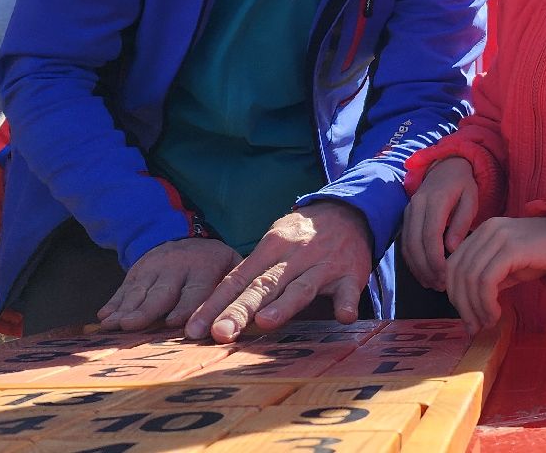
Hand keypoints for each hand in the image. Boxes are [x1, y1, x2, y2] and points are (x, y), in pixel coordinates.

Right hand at [97, 237, 240, 330]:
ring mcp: (154, 267)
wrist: (185, 235)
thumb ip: (236, 288)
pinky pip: (124, 288)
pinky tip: (104, 316)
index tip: (174, 324)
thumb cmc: (216, 264)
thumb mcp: (232, 266)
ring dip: (124, 309)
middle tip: (131, 326)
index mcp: (205, 266)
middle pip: (160, 293)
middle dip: (146, 311)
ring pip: (138, 291)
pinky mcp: (137, 270)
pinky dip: (113, 303)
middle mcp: (177, 266)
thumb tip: (244, 316)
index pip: (195, 290)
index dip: (184, 307)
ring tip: (112, 326)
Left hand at [186, 201, 373, 342]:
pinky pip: (349, 291)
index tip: (194, 330)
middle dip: (240, 310)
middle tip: (220, 333)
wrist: (349, 211)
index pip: (237, 279)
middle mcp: (294, 256)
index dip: (215, 305)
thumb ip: (252, 276)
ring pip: (301, 288)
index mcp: (270, 248)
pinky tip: (344, 317)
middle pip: (263, 286)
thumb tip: (215, 313)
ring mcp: (324, 265)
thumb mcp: (274, 245)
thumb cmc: (301, 237)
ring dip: (284, 305)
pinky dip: (346, 303)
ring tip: (265, 322)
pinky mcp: (351, 274)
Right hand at [402, 158, 479, 291]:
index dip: (435, 259)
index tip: (445, 276)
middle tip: (441, 286)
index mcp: (435, 199)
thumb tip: (451, 248)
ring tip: (434, 284)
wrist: (446, 166)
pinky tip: (424, 274)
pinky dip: (412, 261)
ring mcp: (408, 211)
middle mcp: (417, 205)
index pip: (430, 234)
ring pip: (407, 245)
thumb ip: (462, 222)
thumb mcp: (471, 199)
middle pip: (414, 243)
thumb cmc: (463, 185)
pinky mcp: (405, 218)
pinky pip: (405, 243)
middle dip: (426, 268)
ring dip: (418, 268)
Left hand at [444, 216, 545, 334]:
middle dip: (462, 305)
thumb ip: (488, 280)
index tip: (466, 317)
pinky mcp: (512, 248)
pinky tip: (496, 315)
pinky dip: (486, 303)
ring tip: (488, 323)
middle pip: (458, 272)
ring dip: (476, 308)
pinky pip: (487, 280)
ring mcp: (499, 237)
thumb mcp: (510, 267)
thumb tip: (468, 308)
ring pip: (471, 278)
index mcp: (483, 232)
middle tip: (473, 327)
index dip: (454, 294)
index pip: (453, 264)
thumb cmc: (544, 255)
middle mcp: (487, 230)